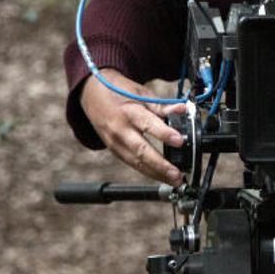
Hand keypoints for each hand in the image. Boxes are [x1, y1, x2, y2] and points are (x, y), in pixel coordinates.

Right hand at [80, 69, 186, 185]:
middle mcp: (120, 129)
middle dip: (160, 165)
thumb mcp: (141, 93)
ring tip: (174, 181)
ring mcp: (115, 142)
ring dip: (156, 174)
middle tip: (177, 174)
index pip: (148, 124)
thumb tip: (183, 109)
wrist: (92, 94)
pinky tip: (161, 177)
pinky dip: (147, 171)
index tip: (180, 141)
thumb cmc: (119, 92)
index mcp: (130, 111)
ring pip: (136, 162)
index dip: (164, 134)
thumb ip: (162, 105)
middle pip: (141, 150)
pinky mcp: (114, 150)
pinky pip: (131, 163)